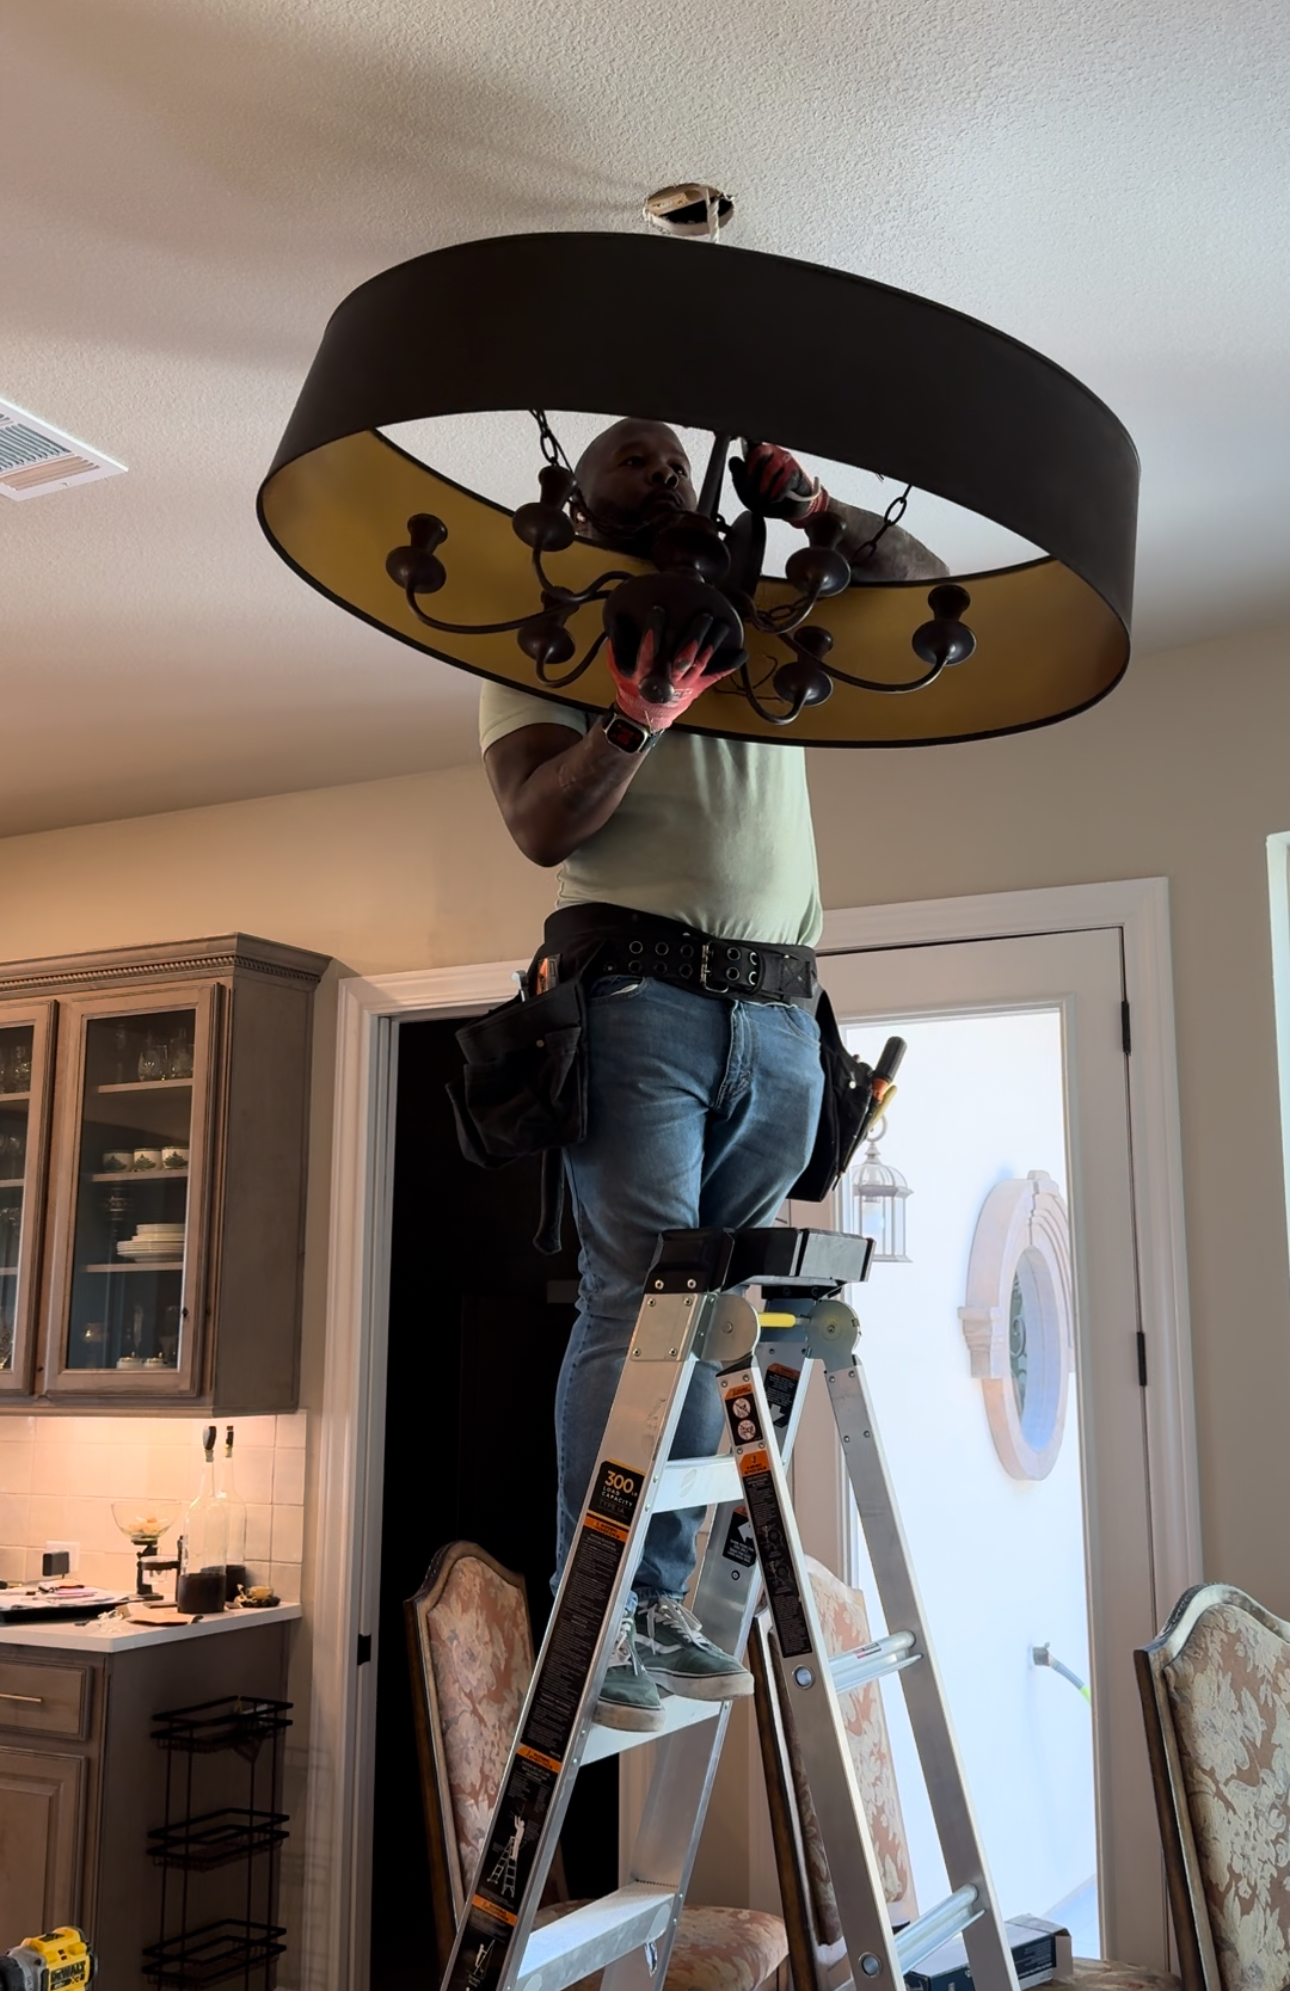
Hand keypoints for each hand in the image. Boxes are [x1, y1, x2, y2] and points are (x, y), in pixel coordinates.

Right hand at [607, 625, 736, 729]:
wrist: (645, 713)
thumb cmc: (631, 685)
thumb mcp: (618, 665)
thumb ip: (619, 643)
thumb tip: (618, 617)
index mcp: (646, 670)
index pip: (649, 648)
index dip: (654, 630)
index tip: (658, 610)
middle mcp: (669, 677)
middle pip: (684, 654)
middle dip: (695, 634)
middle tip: (704, 615)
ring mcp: (687, 682)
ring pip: (702, 661)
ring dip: (713, 642)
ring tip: (723, 624)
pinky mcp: (698, 685)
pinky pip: (716, 675)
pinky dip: (729, 664)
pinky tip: (742, 652)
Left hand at [730, 441, 828, 523]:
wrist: (787, 509)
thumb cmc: (767, 495)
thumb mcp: (746, 489)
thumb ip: (738, 475)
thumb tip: (733, 461)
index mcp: (757, 453)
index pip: (750, 442)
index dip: (746, 439)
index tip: (741, 443)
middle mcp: (772, 453)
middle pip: (758, 452)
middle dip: (751, 474)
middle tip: (748, 490)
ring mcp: (784, 460)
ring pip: (771, 467)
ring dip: (764, 486)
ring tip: (763, 498)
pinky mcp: (796, 472)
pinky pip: (785, 478)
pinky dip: (777, 491)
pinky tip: (774, 498)